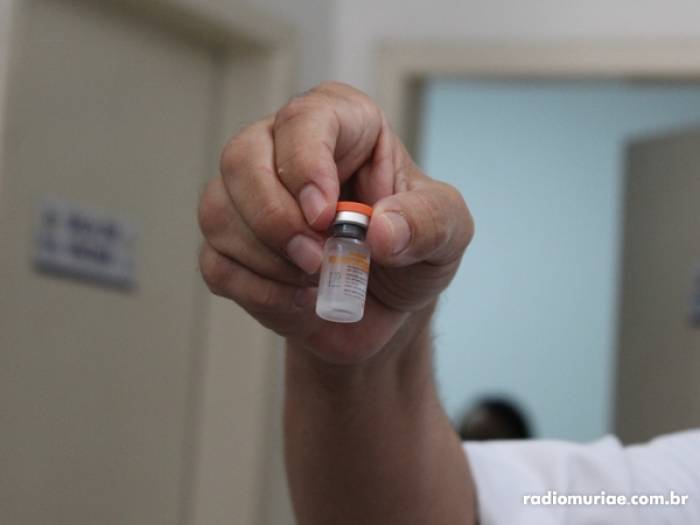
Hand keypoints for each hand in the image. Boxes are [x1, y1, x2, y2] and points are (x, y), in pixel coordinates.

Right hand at [198, 82, 473, 363]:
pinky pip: (216, 264)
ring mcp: (251, 199)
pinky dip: (259, 292)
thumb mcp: (448, 232)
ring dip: (269, 260)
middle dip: (275, 220)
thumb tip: (381, 231)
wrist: (388, 308)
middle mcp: (285, 151)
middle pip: (242, 159)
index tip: (325, 215)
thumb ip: (426, 222)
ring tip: (318, 280)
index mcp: (343, 126)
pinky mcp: (233, 248)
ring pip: (219, 212)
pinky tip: (300, 300)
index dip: (305, 164)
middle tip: (318, 259)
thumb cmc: (415, 252)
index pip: (304, 118)